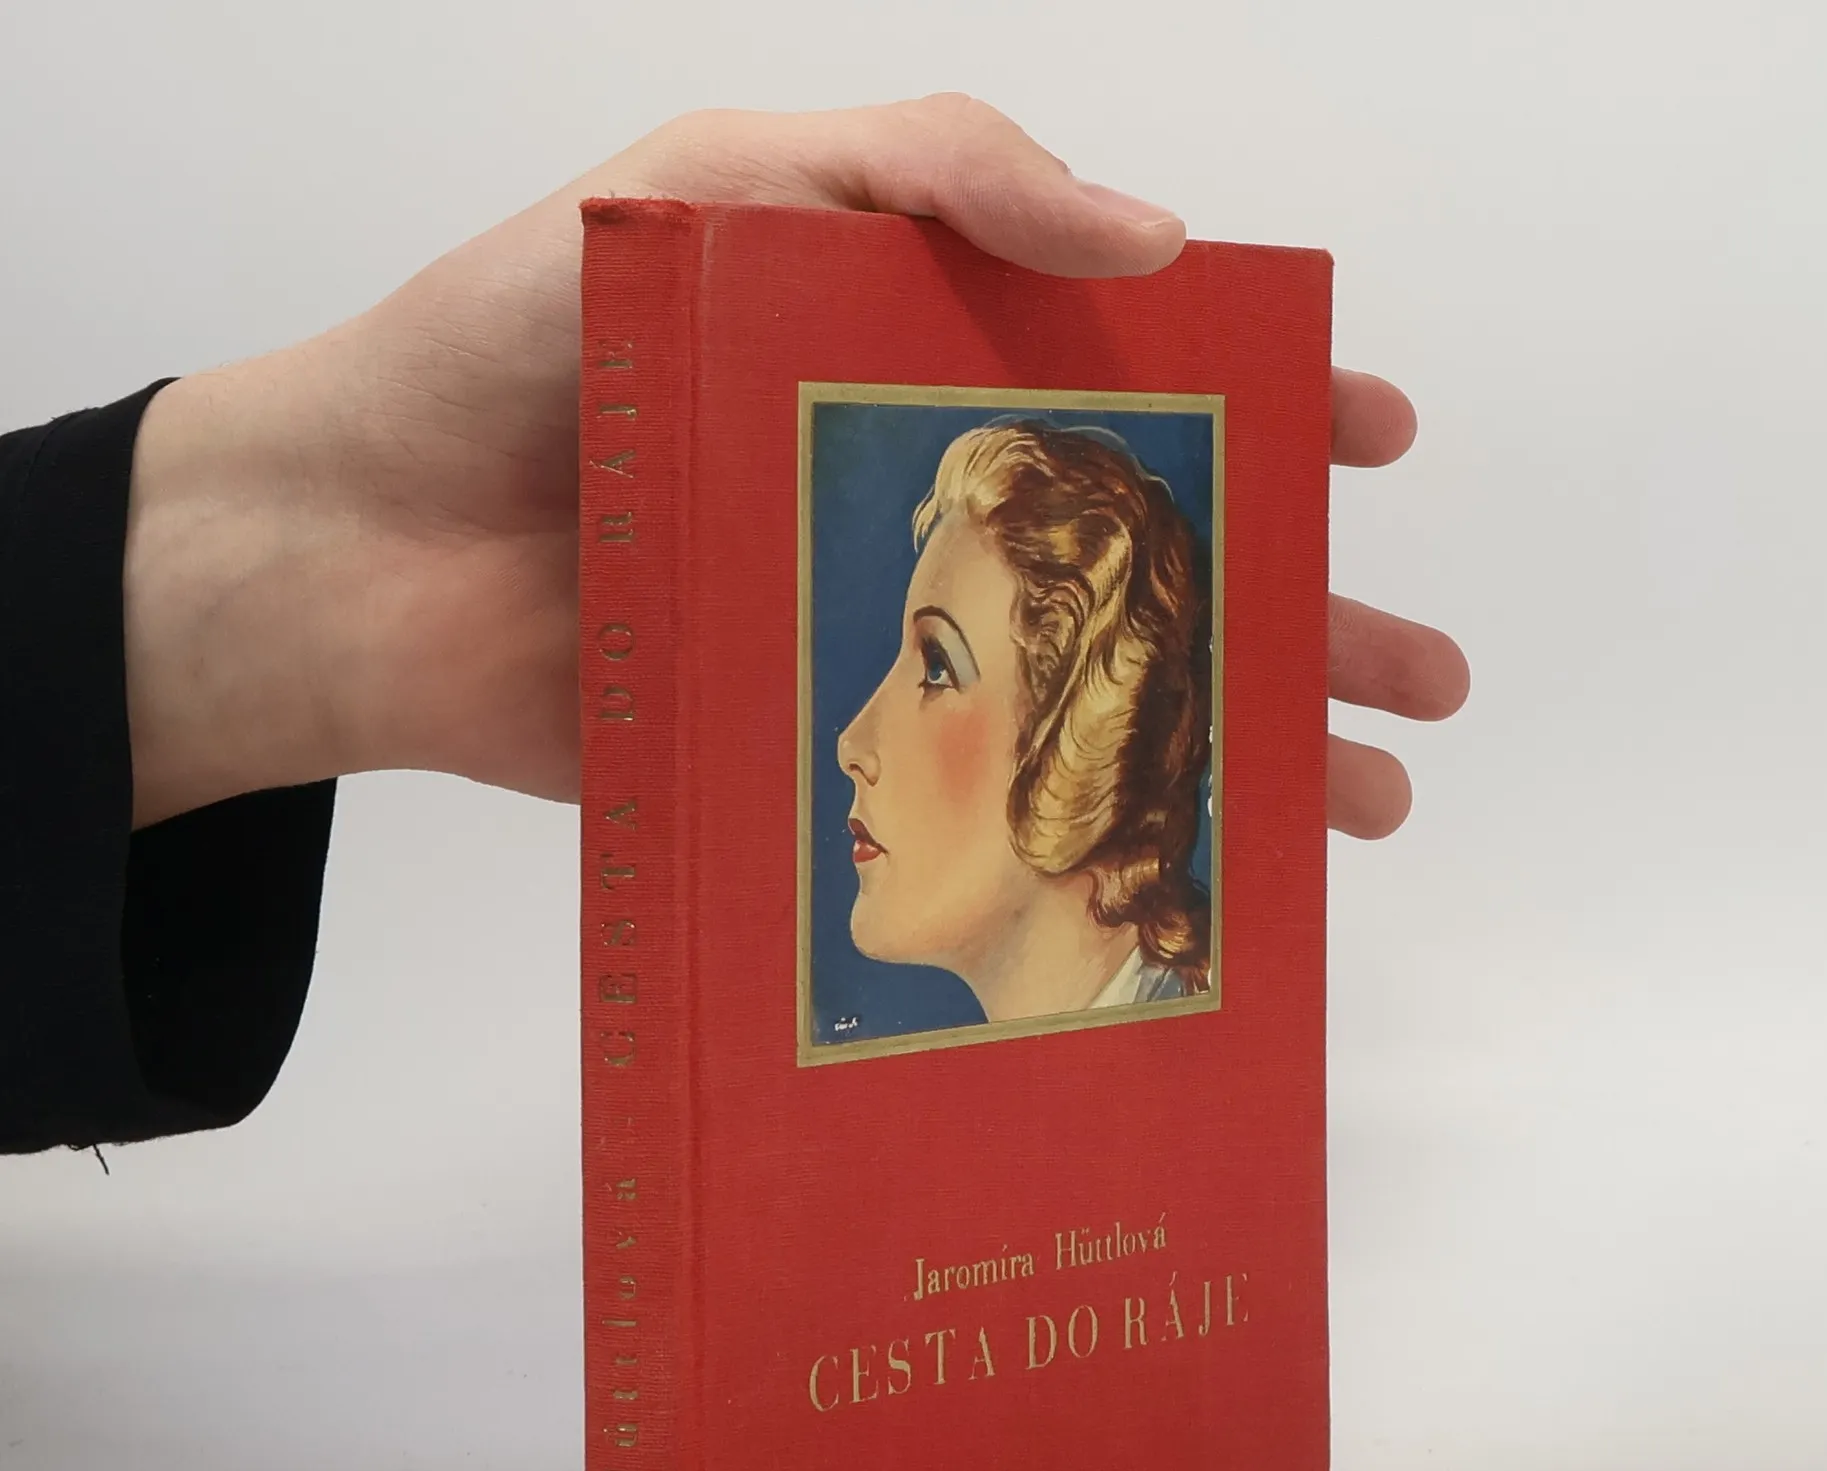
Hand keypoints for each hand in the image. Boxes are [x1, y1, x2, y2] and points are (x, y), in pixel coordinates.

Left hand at [123, 94, 1464, 837]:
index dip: (1263, 410)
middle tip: (1420, 679)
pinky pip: (973, 812)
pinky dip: (1071, 852)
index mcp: (916, 371)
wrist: (358, 540)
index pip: (1134, 387)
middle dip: (1299, 621)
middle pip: (1150, 570)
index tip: (1372, 444)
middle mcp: (922, 519)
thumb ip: (927, 175)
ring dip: (1232, 758)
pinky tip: (1171, 892)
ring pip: (1093, 708)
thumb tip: (1148, 239)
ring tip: (1357, 811)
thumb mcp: (721, 186)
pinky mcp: (817, 766)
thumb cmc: (519, 340)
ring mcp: (881, 654)